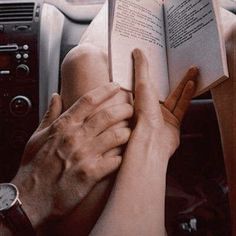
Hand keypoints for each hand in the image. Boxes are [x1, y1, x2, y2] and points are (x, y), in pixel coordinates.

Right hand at [12, 83, 132, 227]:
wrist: (30, 197)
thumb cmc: (34, 167)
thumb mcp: (37, 136)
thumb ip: (50, 114)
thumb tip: (56, 96)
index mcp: (64, 126)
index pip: (89, 100)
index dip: (105, 90)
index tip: (116, 86)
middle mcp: (76, 137)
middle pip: (107, 116)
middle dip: (123, 110)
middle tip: (130, 109)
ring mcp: (85, 155)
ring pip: (116, 136)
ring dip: (127, 132)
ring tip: (131, 131)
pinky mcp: (91, 174)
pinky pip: (115, 160)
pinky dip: (122, 156)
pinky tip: (123, 155)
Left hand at [130, 49, 197, 160]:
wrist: (152, 139)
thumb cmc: (142, 114)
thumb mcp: (141, 86)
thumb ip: (141, 68)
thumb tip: (136, 50)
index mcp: (140, 100)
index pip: (148, 82)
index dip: (155, 71)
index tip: (162, 59)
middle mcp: (151, 109)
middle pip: (164, 89)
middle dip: (174, 76)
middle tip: (183, 62)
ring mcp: (163, 117)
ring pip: (176, 97)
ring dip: (184, 83)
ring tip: (193, 70)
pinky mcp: (174, 123)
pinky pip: (181, 107)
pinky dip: (187, 96)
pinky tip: (192, 85)